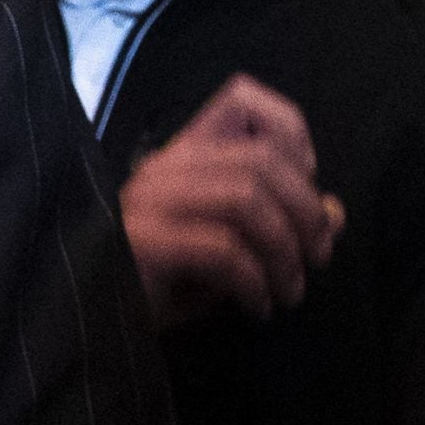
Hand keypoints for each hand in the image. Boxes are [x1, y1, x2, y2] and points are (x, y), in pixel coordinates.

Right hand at [121, 75, 343, 320]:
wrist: (89, 324)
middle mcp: (165, 167)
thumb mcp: (226, 253)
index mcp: (181, 156)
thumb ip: (277, 229)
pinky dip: (255, 282)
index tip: (309, 184)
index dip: (291, 132)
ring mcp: (150, 202)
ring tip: (289, 292)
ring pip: (247, 199)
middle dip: (305, 210)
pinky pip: (222, 250)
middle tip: (317, 258)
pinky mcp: (144, 242)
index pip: (240, 100)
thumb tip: (335, 215)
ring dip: (284, 251)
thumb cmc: (154, 286)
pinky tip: (258, 308)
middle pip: (261, 159)